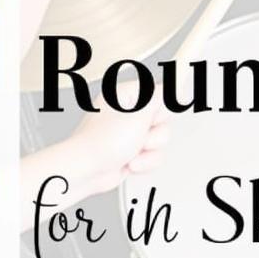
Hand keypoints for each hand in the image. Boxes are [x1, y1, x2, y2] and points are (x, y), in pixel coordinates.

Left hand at [61, 81, 169, 198]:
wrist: (88, 170)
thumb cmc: (101, 142)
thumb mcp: (138, 113)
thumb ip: (159, 98)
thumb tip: (170, 87)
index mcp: (125, 96)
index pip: (158, 94)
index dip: (159, 108)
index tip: (153, 117)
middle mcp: (128, 113)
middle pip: (163, 120)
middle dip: (154, 134)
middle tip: (139, 134)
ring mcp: (130, 133)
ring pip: (160, 140)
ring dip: (149, 150)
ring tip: (131, 150)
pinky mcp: (133, 151)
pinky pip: (154, 155)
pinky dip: (145, 161)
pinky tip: (130, 161)